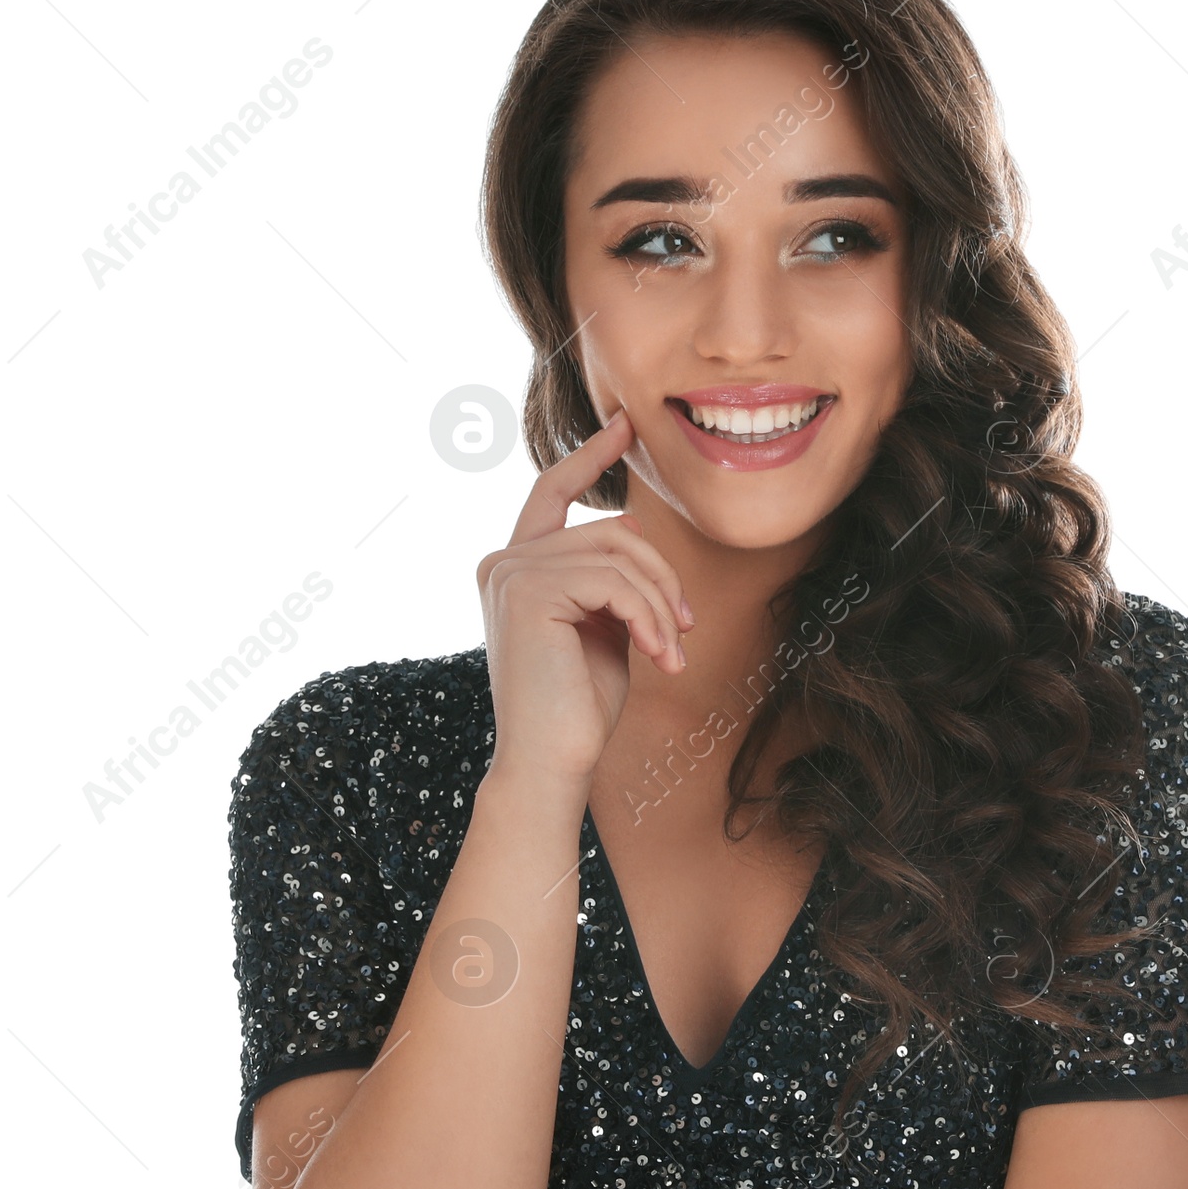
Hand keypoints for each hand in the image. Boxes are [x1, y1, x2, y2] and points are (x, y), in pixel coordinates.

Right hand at [475, 409, 695, 787]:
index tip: (624, 426)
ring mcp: (510, 571)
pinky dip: (649, 617)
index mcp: (515, 567)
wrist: (551, 762)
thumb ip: (608, 578)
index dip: (589, 456)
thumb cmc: (578, 708)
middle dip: (661, 576)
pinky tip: (659, 656)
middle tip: (685, 629)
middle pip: (610, 529)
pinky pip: (614, 580)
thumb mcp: (602, 627)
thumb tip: (633, 525)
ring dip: (661, 603)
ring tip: (673, 650)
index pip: (553, 492)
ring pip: (618, 552)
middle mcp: (502, 561)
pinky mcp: (525, 590)